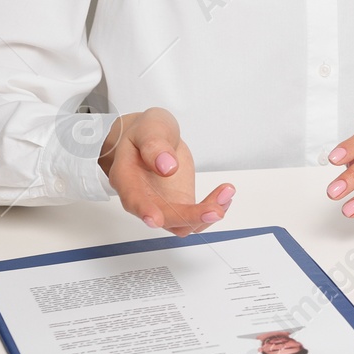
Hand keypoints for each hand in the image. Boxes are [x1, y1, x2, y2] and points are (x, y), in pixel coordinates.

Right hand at [98, 107, 233, 236]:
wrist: (154, 138)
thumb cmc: (146, 132)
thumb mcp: (149, 129)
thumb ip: (155, 145)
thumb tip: (167, 167)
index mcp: (127, 178)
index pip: (133, 199)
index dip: (144, 210)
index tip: (156, 219)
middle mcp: (143, 198)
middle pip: (163, 218)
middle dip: (189, 217)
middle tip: (216, 209)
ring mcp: (162, 204)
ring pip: (181, 224)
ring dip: (205, 215)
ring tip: (227, 192)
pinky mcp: (179, 203)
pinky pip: (194, 217)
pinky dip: (212, 209)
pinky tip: (224, 196)